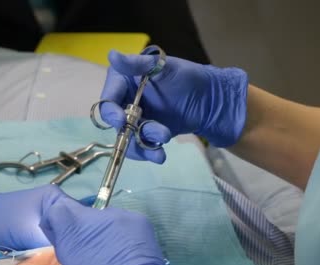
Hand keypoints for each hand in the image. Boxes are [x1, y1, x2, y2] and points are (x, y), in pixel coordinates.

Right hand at [100, 50, 247, 147]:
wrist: (210, 102)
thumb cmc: (187, 78)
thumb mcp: (163, 68)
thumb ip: (137, 64)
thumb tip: (112, 54)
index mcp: (124, 81)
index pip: (109, 96)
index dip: (111, 110)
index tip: (121, 120)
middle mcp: (125, 101)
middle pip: (114, 121)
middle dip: (129, 129)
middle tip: (146, 133)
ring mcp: (134, 120)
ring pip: (126, 137)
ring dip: (142, 143)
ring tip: (165, 137)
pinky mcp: (144, 135)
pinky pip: (139, 148)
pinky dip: (148, 153)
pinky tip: (160, 156)